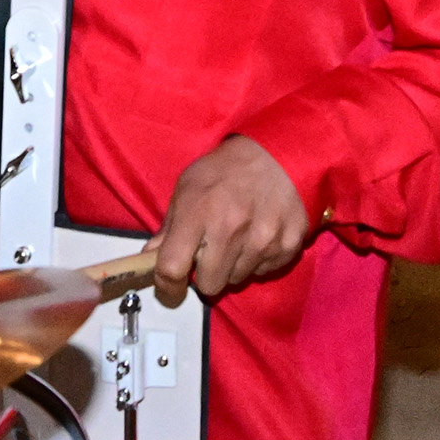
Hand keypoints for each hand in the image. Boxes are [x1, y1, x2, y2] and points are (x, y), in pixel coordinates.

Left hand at [150, 135, 310, 307]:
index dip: (166, 285)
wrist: (278, 153)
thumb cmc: (226, 169)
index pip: (172, 268)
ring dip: (234, 266)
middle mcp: (231, 229)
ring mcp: (263, 240)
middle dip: (207, 273)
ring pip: (237, 280)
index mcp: (199, 212)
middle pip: (209, 285)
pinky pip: (263, 273)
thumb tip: (151, 257)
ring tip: (239, 237)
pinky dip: (258, 261)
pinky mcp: (288, 246)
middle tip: (213, 250)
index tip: (171, 286)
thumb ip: (170, 225)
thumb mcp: (189, 186)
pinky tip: (259, 235)